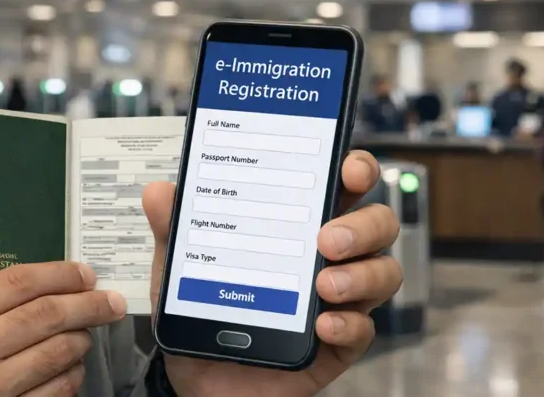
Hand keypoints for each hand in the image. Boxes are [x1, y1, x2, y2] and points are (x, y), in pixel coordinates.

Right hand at [0, 262, 126, 396]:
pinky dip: (74, 372)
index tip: (88, 275)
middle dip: (90, 304)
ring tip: (84, 334)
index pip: (21, 282)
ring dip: (83, 339)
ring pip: (61, 351)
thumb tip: (62, 282)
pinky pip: (61, 387)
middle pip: (48, 314)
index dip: (63, 274)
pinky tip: (71, 366)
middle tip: (112, 302)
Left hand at [143, 150, 402, 396]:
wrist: (200, 377)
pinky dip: (350, 325)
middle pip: (378, 225)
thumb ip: (175, 229)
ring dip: (362, 275)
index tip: (349, 168)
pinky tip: (324, 324)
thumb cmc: (204, 309)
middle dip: (364, 225)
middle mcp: (329, 255)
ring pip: (384, 273)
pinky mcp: (339, 342)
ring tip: (324, 284)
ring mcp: (339, 299)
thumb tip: (160, 192)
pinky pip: (364, 330)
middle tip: (328, 238)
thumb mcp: (182, 267)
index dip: (357, 169)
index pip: (342, 185)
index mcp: (299, 224)